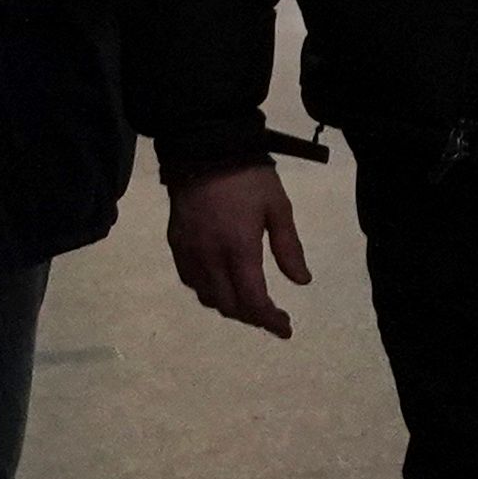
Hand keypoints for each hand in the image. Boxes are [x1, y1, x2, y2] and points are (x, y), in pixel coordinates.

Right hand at [167, 162, 305, 338]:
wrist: (204, 150)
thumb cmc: (249, 177)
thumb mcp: (278, 208)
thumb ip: (289, 248)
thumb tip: (301, 282)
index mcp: (239, 249)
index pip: (253, 300)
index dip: (269, 320)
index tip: (286, 328)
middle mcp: (209, 258)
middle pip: (228, 305)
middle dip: (252, 317)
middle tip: (272, 315)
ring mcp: (188, 252)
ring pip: (207, 296)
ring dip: (230, 306)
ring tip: (251, 302)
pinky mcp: (175, 244)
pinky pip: (191, 280)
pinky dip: (209, 290)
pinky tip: (223, 283)